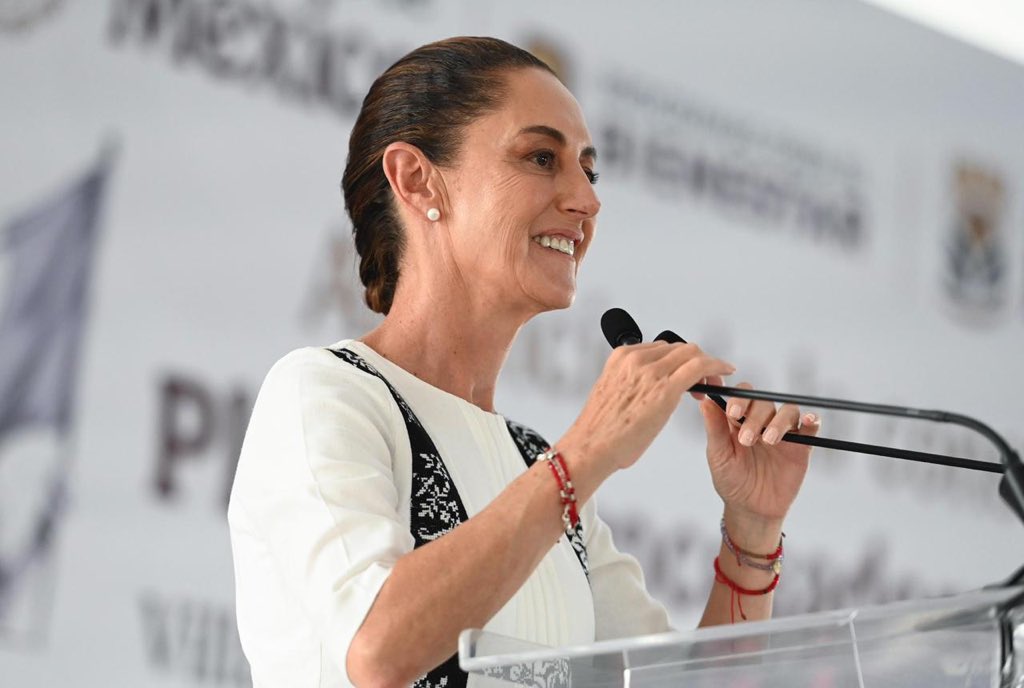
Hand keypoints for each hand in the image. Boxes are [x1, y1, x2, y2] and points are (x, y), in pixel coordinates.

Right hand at [560, 343, 735, 483]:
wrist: (591, 447)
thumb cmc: (600, 430)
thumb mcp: (613, 393)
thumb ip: (631, 382)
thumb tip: (648, 387)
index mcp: (621, 357)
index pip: (661, 348)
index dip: (680, 358)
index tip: (688, 369)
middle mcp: (636, 359)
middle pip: (679, 348)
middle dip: (697, 359)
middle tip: (708, 376)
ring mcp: (651, 371)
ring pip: (692, 354)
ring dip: (708, 364)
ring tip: (716, 379)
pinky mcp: (665, 388)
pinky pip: (700, 366)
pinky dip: (717, 366)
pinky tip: (726, 373)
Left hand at [699, 379, 820, 526]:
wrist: (751, 509)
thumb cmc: (731, 481)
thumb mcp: (719, 456)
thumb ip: (715, 429)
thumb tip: (706, 402)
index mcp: (739, 420)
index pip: (743, 396)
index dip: (740, 399)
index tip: (733, 412)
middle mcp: (762, 421)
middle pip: (765, 402)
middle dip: (755, 417)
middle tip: (747, 439)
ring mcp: (782, 432)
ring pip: (788, 411)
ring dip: (779, 421)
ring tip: (768, 440)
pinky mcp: (801, 446)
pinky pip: (810, 428)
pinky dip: (812, 421)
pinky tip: (808, 422)